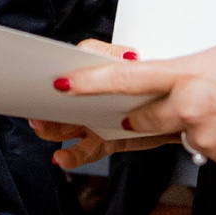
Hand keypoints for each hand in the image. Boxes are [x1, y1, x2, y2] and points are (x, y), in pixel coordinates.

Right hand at [31, 40, 160, 168]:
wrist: (177, 110)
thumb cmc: (154, 81)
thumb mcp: (139, 64)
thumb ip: (122, 58)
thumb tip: (125, 57)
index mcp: (91, 73)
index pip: (68, 70)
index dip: (57, 76)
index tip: (51, 82)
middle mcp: (87, 98)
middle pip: (58, 103)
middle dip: (44, 106)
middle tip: (38, 110)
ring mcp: (93, 121)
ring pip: (65, 128)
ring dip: (51, 130)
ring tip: (44, 128)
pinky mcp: (105, 141)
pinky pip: (84, 150)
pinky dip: (71, 156)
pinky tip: (61, 157)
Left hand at [52, 40, 215, 171]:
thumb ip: (191, 70)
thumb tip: (171, 84)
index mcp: (191, 75)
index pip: (126, 80)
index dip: (89, 85)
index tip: (60, 87)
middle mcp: (192, 112)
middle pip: (139, 121)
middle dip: (132, 118)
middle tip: (132, 112)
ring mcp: (206, 141)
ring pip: (175, 135)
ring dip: (187, 124)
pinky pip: (203, 148)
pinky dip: (215, 136)